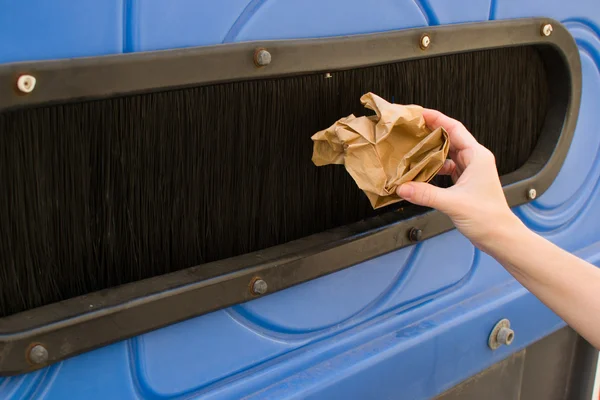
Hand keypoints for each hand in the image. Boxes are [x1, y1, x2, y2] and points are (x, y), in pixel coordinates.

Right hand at [396, 109, 523, 251]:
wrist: (500, 237)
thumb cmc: (489, 218)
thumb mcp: (453, 203)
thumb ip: (425, 194)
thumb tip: (403, 187)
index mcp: (478, 157)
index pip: (454, 128)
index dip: (436, 118)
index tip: (420, 113)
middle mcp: (475, 161)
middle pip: (449, 138)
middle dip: (430, 133)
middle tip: (411, 129)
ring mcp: (471, 172)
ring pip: (447, 154)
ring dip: (430, 152)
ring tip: (412, 150)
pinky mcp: (466, 183)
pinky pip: (447, 169)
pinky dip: (433, 169)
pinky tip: (422, 173)